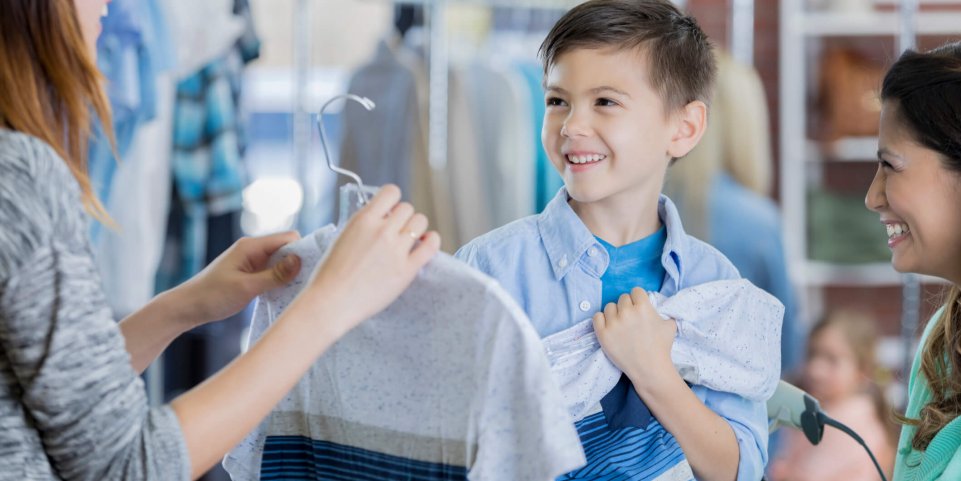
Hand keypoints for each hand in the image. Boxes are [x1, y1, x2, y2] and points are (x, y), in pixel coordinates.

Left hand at [168, 231, 303, 328]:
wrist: (188, 307)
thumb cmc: (212, 295)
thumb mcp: (246, 287)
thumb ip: (274, 275)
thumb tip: (300, 260)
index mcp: (251, 246)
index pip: (288, 238)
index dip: (302, 250)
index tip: (313, 268)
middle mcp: (253, 250)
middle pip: (287, 249)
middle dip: (299, 263)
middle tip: (308, 282)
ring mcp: (252, 262)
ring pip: (281, 262)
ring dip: (289, 274)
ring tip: (297, 290)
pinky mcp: (251, 274)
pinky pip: (273, 273)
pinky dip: (280, 281)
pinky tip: (284, 294)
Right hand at [299, 184, 439, 335]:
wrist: (331, 302)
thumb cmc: (330, 275)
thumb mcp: (342, 237)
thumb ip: (364, 226)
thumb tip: (382, 219)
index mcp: (364, 220)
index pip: (391, 192)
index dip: (393, 201)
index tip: (390, 211)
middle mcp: (382, 230)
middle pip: (407, 208)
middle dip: (403, 218)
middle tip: (397, 231)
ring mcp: (396, 250)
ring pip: (420, 222)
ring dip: (416, 228)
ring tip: (410, 239)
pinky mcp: (407, 270)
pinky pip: (431, 245)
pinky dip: (432, 241)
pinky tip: (426, 243)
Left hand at [593, 287, 677, 386]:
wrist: (649, 368)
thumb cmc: (661, 347)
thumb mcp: (669, 325)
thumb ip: (662, 312)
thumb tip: (656, 306)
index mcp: (643, 307)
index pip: (636, 291)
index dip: (638, 299)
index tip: (639, 308)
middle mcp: (627, 312)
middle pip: (623, 298)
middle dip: (627, 307)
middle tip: (631, 319)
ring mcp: (613, 323)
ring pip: (609, 307)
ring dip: (615, 313)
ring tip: (621, 325)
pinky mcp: (603, 334)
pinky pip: (597, 317)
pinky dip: (602, 320)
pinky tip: (609, 326)